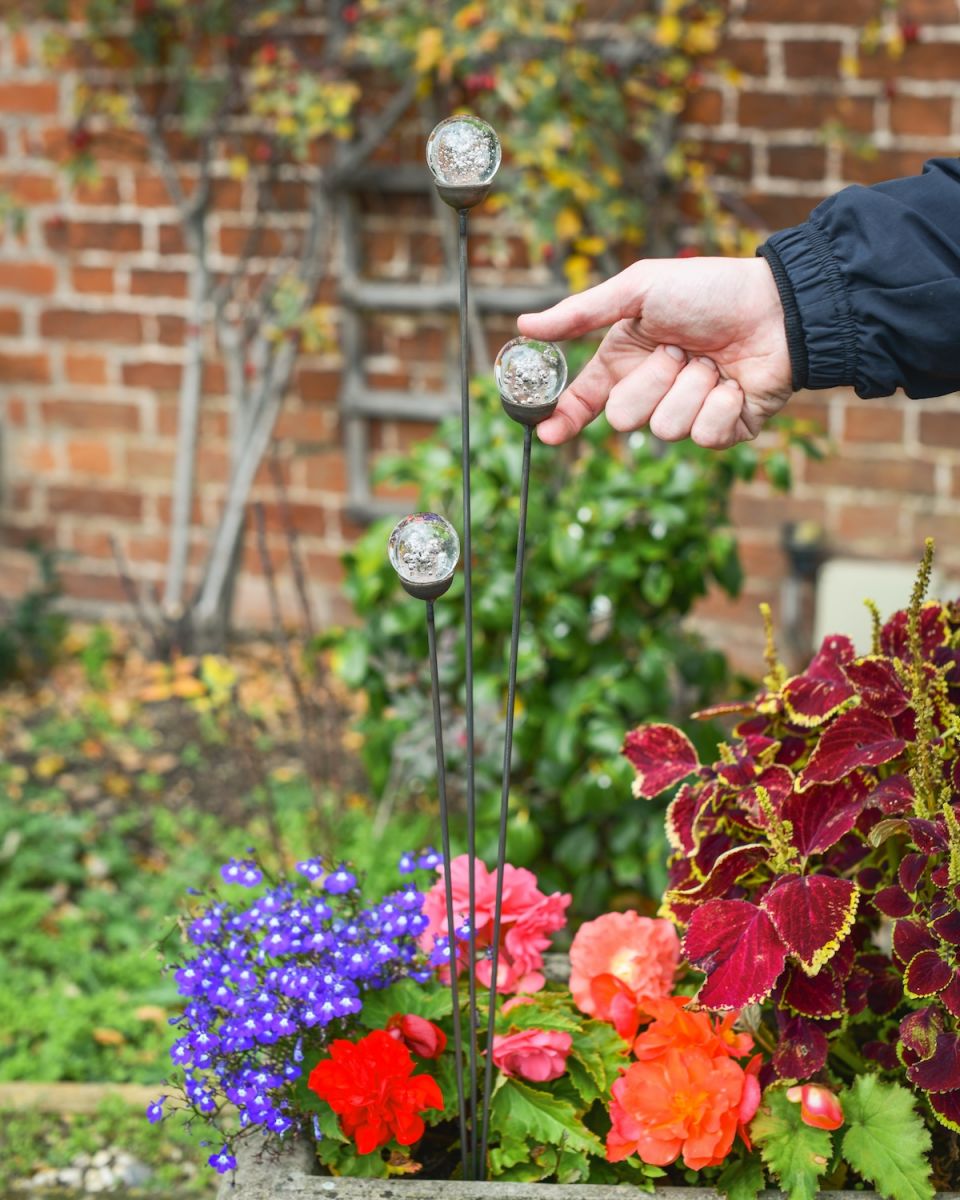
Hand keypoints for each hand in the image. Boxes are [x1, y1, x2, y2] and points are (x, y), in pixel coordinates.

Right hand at [517, 256, 792, 448]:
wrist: (779, 306)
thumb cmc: (711, 290)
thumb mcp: (640, 289)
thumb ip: (582, 311)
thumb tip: (524, 325)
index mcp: (628, 360)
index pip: (586, 400)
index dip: (564, 419)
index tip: (546, 433)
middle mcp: (654, 390)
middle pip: (625, 417)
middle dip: (653, 382)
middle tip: (680, 350)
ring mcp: (689, 412)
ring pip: (667, 429)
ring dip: (693, 389)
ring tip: (714, 361)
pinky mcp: (725, 430)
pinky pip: (705, 438)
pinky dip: (722, 406)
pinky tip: (736, 383)